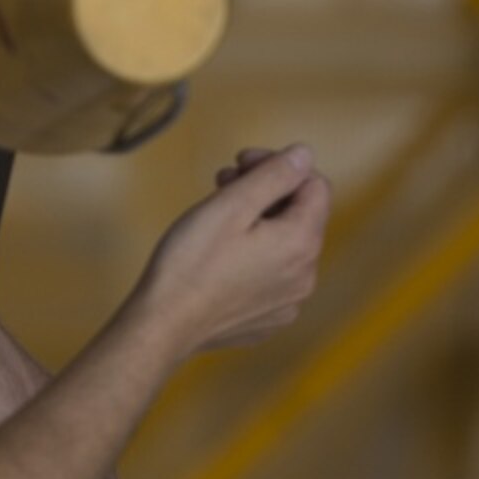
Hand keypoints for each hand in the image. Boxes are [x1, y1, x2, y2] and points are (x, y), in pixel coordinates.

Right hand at [124, 145, 329, 357]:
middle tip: (222, 183)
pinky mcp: (268, 318)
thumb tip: (304, 154)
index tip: (240, 163)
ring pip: (285, 244)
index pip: (315, 185)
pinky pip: (272, 274)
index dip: (279, 165)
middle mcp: (305, 276)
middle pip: (300, 214)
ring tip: (216, 217)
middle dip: (266, 191)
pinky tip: (219, 255)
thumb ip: (273, 176)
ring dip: (258, 221)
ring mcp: (288, 301)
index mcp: (301, 243)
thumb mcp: (230, 206)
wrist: (164, 324)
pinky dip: (253, 254)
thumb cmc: (191, 261)